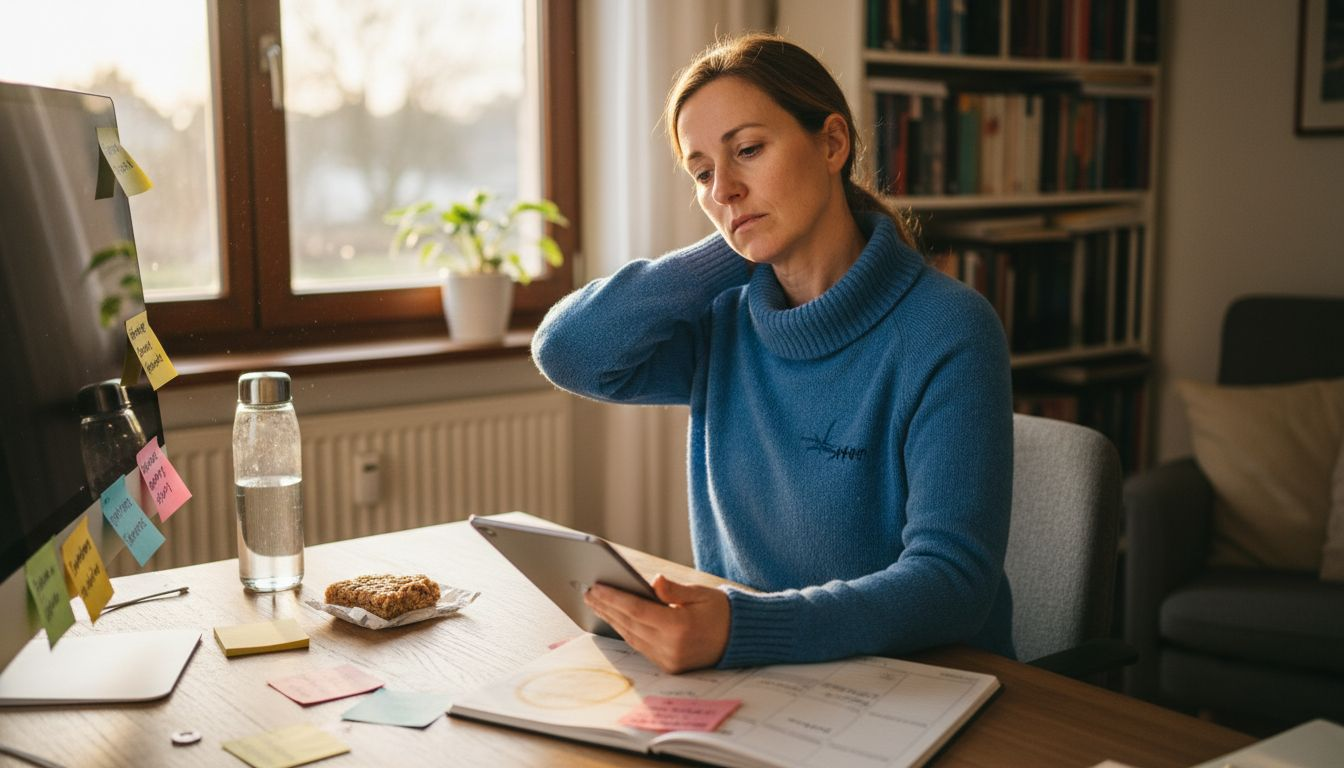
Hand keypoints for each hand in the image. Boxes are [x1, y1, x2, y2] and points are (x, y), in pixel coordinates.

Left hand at [584, 574, 729, 673]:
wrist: (740, 640)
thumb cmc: (721, 612)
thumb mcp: (702, 594)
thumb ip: (674, 590)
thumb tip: (653, 581)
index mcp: (679, 628)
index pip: (637, 611)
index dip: (614, 598)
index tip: (596, 587)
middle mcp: (671, 647)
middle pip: (629, 624)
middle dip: (607, 607)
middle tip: (588, 591)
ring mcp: (669, 660)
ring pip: (631, 637)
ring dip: (612, 619)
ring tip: (596, 603)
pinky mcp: (668, 665)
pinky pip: (640, 646)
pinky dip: (625, 630)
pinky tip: (614, 618)